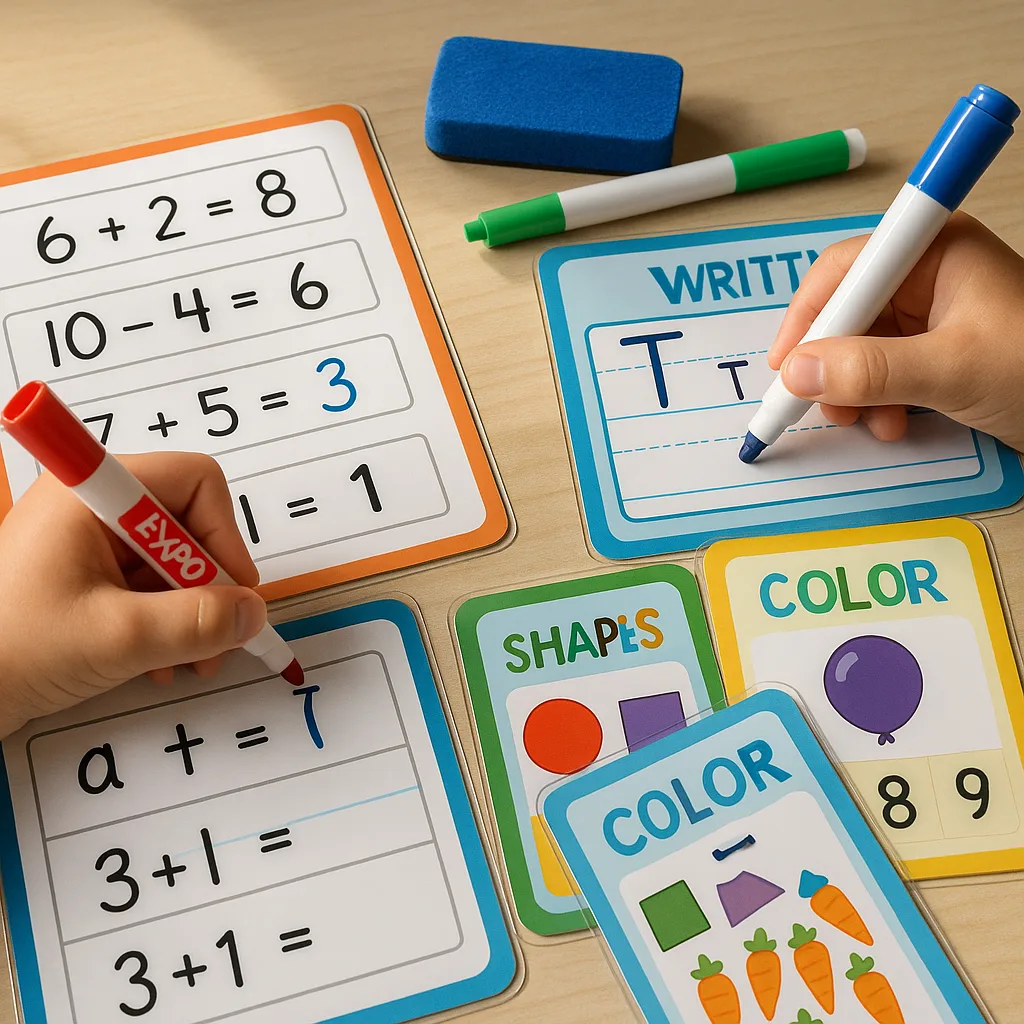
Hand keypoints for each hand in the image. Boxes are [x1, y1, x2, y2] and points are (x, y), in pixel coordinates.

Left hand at [0, 452, 265, 737]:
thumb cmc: (12, 650)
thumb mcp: (118, 637)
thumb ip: (196, 623)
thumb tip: (252, 614)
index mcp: (91, 495)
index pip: (193, 481)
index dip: (223, 533)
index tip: (231, 589)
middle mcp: (92, 507)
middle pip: (188, 525)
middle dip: (209, 585)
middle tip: (216, 635)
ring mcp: (87, 543)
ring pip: (173, 562)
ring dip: (191, 612)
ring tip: (189, 661)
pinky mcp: (85, 576)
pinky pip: (149, 586)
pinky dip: (166, 622)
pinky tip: (158, 662)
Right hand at [768, 212, 1023, 451]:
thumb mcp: (952, 370)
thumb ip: (871, 371)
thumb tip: (798, 374)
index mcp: (935, 251)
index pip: (845, 270)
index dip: (808, 317)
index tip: (786, 365)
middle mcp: (929, 275)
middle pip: (847, 311)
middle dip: (830, 362)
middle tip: (820, 402)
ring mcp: (932, 314)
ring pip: (859, 346)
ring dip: (853, 389)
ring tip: (866, 421)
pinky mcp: (936, 349)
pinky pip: (882, 368)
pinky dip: (877, 399)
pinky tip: (893, 422)